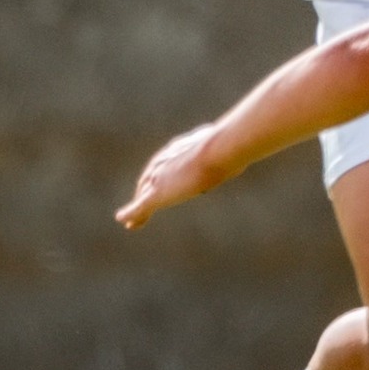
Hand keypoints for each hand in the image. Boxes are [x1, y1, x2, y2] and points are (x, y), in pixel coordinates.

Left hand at [116, 124, 230, 229]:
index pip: (164, 164)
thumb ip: (228, 154)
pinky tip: (125, 222)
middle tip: (139, 204)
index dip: (159, 176)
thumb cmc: (227, 147)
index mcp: (178, 149)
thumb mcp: (228, 148)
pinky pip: (141, 207)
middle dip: (144, 191)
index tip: (158, 183)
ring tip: (131, 221)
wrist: (218, 150)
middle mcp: (164, 161)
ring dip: (137, 209)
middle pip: (149, 179)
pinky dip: (132, 214)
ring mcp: (159, 178)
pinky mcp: (158, 194)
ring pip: (143, 195)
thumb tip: (243, 152)